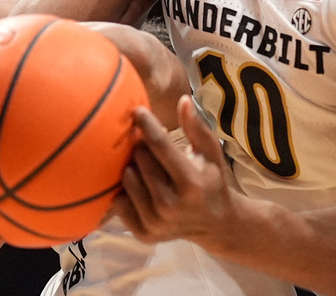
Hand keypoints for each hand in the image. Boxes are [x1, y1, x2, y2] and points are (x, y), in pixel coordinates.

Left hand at [114, 96, 236, 245]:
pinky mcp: (143, 234)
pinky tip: (141, 188)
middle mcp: (172, 205)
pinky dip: (125, 191)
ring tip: (147, 169)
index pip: (160, 146)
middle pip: (139, 159)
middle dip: (142, 147)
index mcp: (191, 183)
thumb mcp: (211, 154)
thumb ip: (197, 128)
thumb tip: (183, 100)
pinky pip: (118, 201)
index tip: (136, 110)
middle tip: (149, 147)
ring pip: (127, 178)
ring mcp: (156, 222)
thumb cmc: (211, 181)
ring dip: (133, 168)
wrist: (217, 225)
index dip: (146, 124)